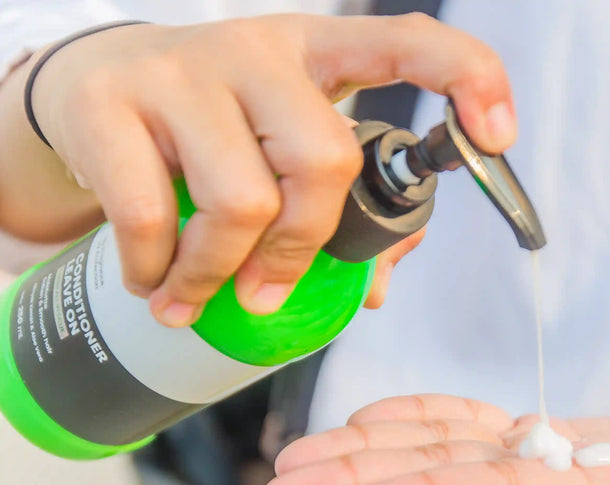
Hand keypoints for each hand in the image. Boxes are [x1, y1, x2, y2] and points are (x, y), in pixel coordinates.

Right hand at [27, 14, 515, 325]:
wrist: (90, 86)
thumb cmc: (214, 131)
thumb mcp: (280, 149)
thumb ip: (337, 213)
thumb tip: (372, 288)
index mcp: (321, 55)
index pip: (407, 42)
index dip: (466, 79)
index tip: (498, 136)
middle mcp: (260, 51)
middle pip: (322, 161)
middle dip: (302, 249)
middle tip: (267, 292)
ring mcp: (184, 69)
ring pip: (241, 201)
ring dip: (220, 274)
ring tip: (194, 296)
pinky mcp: (110, 101)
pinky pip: (152, 216)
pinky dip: (157, 271)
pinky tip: (152, 279)